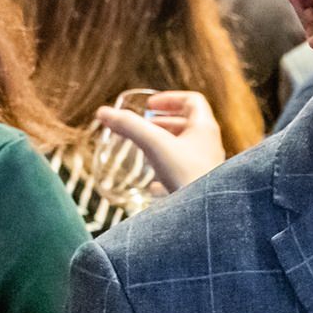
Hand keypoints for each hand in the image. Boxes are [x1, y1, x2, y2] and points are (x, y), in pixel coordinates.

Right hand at [93, 90, 225, 192]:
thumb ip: (129, 126)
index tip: (149, 106)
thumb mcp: (154, 145)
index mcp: (205, 128)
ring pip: (187, 147)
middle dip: (164, 121)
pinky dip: (167, 170)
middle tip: (144, 125)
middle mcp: (210, 145)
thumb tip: (103, 112)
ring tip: (146, 148)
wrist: (202, 214)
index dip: (170, 98)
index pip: (193, 101)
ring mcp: (208, 166)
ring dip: (165, 144)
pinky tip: (153, 183)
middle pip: (189, 123)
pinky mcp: (201, 185)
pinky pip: (185, 172)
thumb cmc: (185, 175)